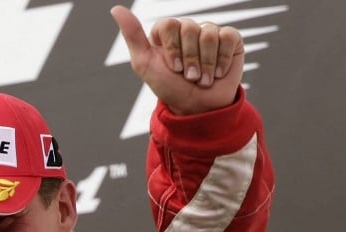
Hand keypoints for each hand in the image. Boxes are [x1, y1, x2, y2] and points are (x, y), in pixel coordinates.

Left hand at [110, 5, 244, 114]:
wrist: (197, 107)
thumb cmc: (169, 87)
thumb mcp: (144, 64)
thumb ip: (132, 35)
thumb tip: (116, 9)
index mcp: (166, 33)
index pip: (168, 25)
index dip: (172, 48)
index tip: (173, 68)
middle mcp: (187, 29)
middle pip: (189, 28)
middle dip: (189, 59)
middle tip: (188, 76)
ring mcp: (209, 32)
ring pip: (209, 34)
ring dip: (205, 64)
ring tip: (202, 78)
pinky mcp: (230, 38)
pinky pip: (228, 37)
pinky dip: (221, 60)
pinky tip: (217, 73)